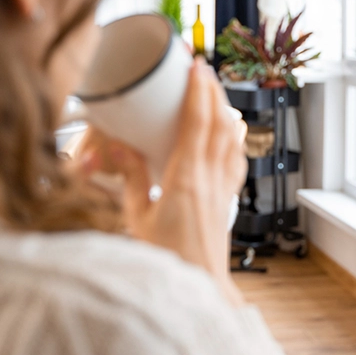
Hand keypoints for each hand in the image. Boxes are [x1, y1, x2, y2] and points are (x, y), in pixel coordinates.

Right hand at [79, 59, 247, 304]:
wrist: (198, 287)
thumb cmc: (165, 259)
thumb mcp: (136, 218)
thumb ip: (131, 179)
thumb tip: (120, 147)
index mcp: (185, 179)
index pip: (197, 124)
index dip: (198, 92)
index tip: (196, 67)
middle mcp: (210, 179)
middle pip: (218, 124)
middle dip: (212, 92)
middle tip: (203, 69)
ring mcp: (222, 189)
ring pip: (231, 139)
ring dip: (224, 111)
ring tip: (215, 92)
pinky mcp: (227, 200)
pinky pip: (235, 160)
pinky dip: (233, 138)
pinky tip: (231, 131)